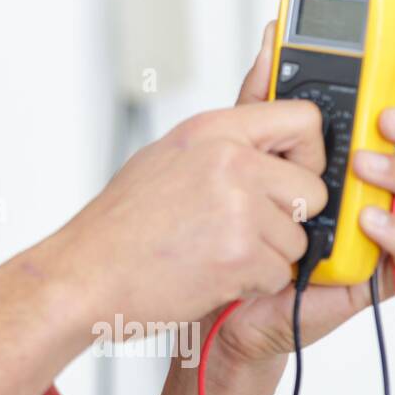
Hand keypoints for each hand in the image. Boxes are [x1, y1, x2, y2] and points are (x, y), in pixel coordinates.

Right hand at [57, 84, 329, 329]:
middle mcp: (229, 160)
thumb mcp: (168, 158)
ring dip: (265, 255)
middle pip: (312, 189)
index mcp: (212, 130)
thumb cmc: (118, 226)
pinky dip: (250, 283)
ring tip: (211, 252)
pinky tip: (209, 273)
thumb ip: (223, 140)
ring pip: (297, 238)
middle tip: (240, 228)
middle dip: (288, 218)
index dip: (309, 153)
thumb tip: (264, 110)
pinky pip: (279, 273)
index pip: (303, 120)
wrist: (83, 274)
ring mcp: (237, 206)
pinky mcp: (241, 253)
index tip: (294, 172)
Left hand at [201, 20, 394, 368]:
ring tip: (367, 166)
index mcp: (356, 152)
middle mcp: (377, 188)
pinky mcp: (380, 272)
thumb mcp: (248, 147)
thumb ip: (265, 96)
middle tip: (387, 120)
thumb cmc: (243, 220)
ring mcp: (384, 229)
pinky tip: (369, 222)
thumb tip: (272, 39)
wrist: (222, 291)